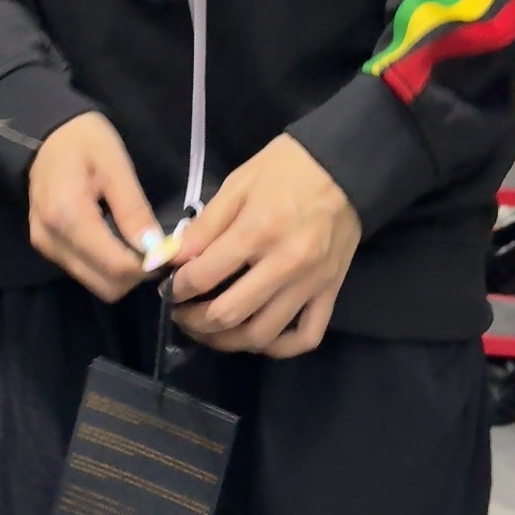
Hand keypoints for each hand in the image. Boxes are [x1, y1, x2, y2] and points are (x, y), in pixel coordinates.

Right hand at [29, 113, 160, 302]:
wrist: (48, 135)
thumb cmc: (85, 141)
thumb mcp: (117, 167)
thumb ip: (134, 210)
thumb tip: (156, 250)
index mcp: (67, 215)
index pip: (114, 266)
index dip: (147, 266)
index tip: (170, 252)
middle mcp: (51, 239)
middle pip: (105, 285)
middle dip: (135, 275)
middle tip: (157, 249)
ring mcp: (45, 247)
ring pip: (95, 283)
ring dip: (122, 273)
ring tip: (139, 243)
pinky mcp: (46, 248)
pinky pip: (84, 271)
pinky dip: (106, 266)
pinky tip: (119, 242)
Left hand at [170, 136, 360, 357]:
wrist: (347, 166)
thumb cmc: (288, 167)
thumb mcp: (238, 184)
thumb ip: (205, 225)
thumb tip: (172, 259)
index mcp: (258, 231)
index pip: (204, 276)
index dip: (176, 288)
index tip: (168, 288)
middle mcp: (285, 264)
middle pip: (229, 314)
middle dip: (193, 321)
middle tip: (181, 313)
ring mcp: (311, 283)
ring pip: (262, 335)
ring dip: (226, 341)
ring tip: (209, 330)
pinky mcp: (330, 292)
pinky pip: (306, 337)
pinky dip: (278, 348)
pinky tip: (256, 337)